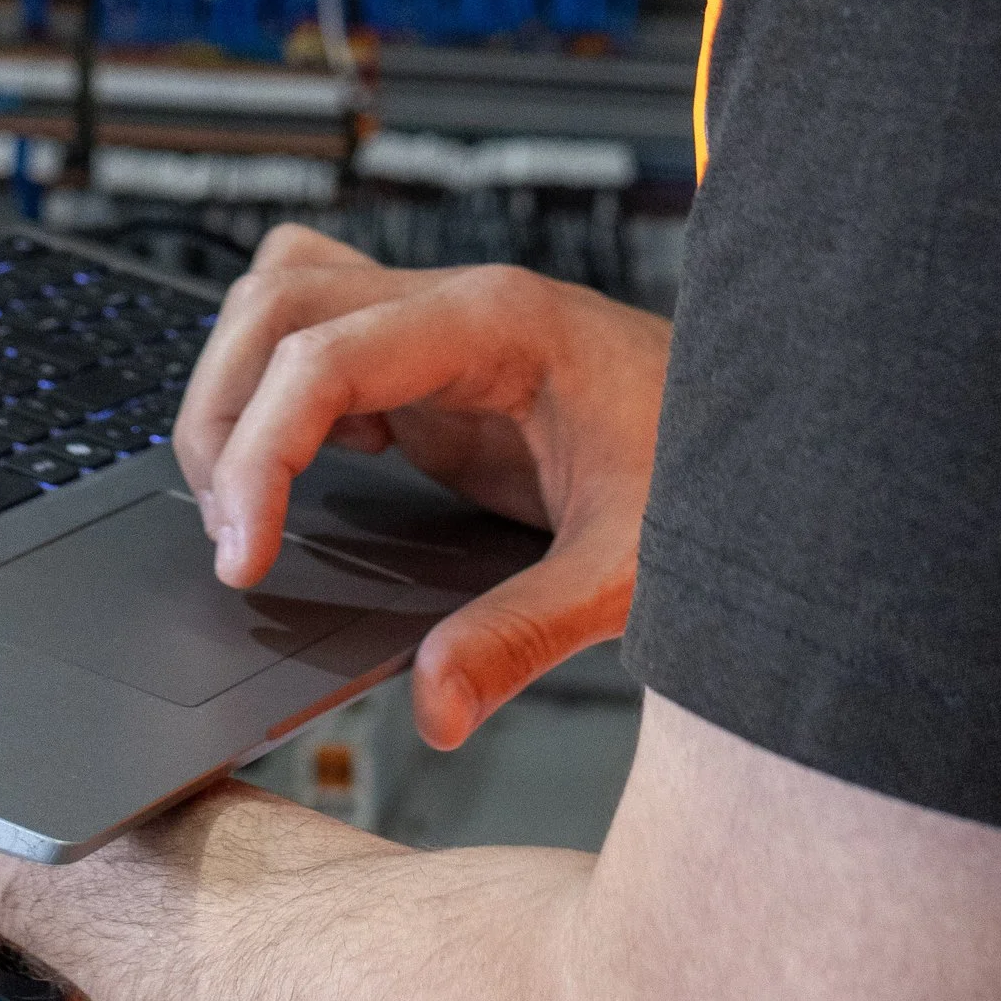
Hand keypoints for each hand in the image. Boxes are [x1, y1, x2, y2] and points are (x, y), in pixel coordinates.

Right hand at [173, 223, 670, 748]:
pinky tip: (309, 466)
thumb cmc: (716, 474)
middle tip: (229, 534)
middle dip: (224, 412)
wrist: (776, 436)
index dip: (261, 452)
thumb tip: (433, 705)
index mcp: (500, 327)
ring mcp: (441, 322)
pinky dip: (279, 388)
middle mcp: (458, 306)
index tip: (241, 555)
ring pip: (283, 294)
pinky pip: (318, 330)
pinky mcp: (434, 357)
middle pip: (277, 300)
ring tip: (249, 502)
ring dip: (240, 387)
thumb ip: (526, 636)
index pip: (328, 356)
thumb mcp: (633, 571)